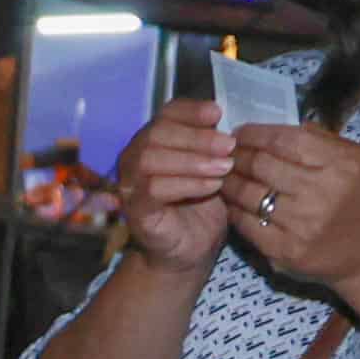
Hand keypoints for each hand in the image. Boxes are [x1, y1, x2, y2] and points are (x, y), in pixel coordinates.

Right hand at [111, 102, 235, 272]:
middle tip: (229, 147)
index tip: (218, 114)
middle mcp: (134, 159)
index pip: (165, 113)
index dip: (191, 110)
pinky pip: (153, 189)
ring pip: (150, 159)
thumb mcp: (211, 164)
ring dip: (193, 160)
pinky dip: (187, 184)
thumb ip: (210, 141)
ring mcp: (130, 185)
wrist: (192, 248)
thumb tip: (218, 115)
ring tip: (224, 168)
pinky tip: (212, 186)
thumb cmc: (202, 202)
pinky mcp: (134, 211)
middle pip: (156, 133)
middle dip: (196, 137)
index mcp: (154, 141)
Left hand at [222, 122, 359, 290]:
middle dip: (237, 155)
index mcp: (341, 164)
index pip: (285, 141)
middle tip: (226, 152)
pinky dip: (234, 209)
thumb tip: (282, 128)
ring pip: (248, 194)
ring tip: (223, 173)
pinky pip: (247, 225)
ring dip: (230, 180)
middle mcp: (320, 192)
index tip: (240, 132)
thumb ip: (324, 141)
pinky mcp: (286, 251)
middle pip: (261, 165)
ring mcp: (301, 225)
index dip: (255, 133)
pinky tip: (232, 201)